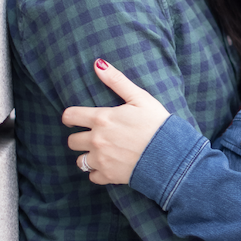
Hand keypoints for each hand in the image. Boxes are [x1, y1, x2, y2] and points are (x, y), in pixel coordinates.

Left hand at [62, 59, 169, 184]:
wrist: (171, 155)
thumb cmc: (157, 124)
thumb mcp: (140, 98)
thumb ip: (117, 81)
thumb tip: (98, 64)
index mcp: (101, 119)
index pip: (70, 116)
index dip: (70, 117)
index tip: (76, 119)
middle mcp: (96, 140)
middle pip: (71, 141)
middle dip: (80, 138)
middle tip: (95, 137)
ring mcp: (101, 160)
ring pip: (80, 161)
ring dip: (88, 157)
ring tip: (103, 153)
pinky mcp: (108, 176)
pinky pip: (92, 176)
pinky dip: (99, 172)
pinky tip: (110, 166)